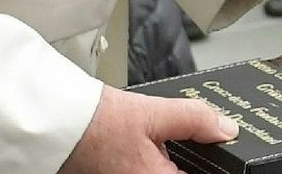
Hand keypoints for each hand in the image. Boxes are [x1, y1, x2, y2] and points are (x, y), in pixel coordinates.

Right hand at [60, 86, 236, 173]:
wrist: (56, 124)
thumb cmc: (95, 124)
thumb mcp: (152, 113)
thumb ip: (194, 119)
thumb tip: (225, 129)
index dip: (211, 167)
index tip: (216, 153)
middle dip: (187, 160)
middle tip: (183, 142)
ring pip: (164, 173)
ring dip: (170, 161)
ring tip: (158, 143)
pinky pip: (149, 171)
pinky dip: (156, 162)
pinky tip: (149, 148)